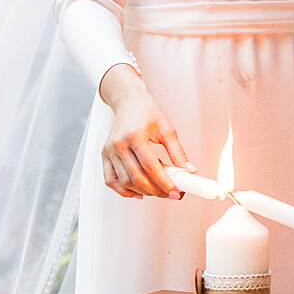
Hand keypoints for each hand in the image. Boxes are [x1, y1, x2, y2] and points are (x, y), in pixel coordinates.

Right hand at [98, 65, 189, 198]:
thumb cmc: (147, 110)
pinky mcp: (104, 154)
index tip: (175, 191)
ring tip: (157, 190)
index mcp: (135, 136)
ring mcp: (109, 150)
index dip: (164, 183)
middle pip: (136, 177)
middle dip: (155, 190)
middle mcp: (119, 144)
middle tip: (169, 193)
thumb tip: (188, 170)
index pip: (150, 167)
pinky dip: (123, 190)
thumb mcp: (166, 128)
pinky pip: (110, 180)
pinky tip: (138, 192)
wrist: (128, 100)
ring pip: (124, 182)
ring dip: (142, 191)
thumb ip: (177, 151)